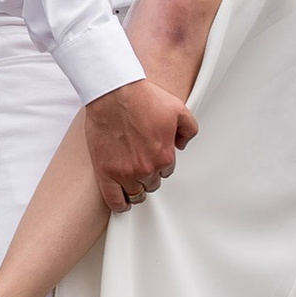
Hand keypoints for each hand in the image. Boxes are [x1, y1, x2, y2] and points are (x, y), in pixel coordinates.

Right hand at [85, 75, 197, 214]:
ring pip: (136, 193)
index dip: (161, 161)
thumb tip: (182, 145)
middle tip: (141, 160)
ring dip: (136, 187)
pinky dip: (120, 204)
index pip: (167, 171)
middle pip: (152, 183)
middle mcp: (146, 168)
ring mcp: (124, 172)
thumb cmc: (143, 98)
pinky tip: (123, 201)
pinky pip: (114, 200)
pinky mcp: (105, 172)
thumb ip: (189, 130)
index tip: (153, 154)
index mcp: (164, 156)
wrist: (115, 92)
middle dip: (149, 173)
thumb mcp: (179, 109)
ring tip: (132, 178)